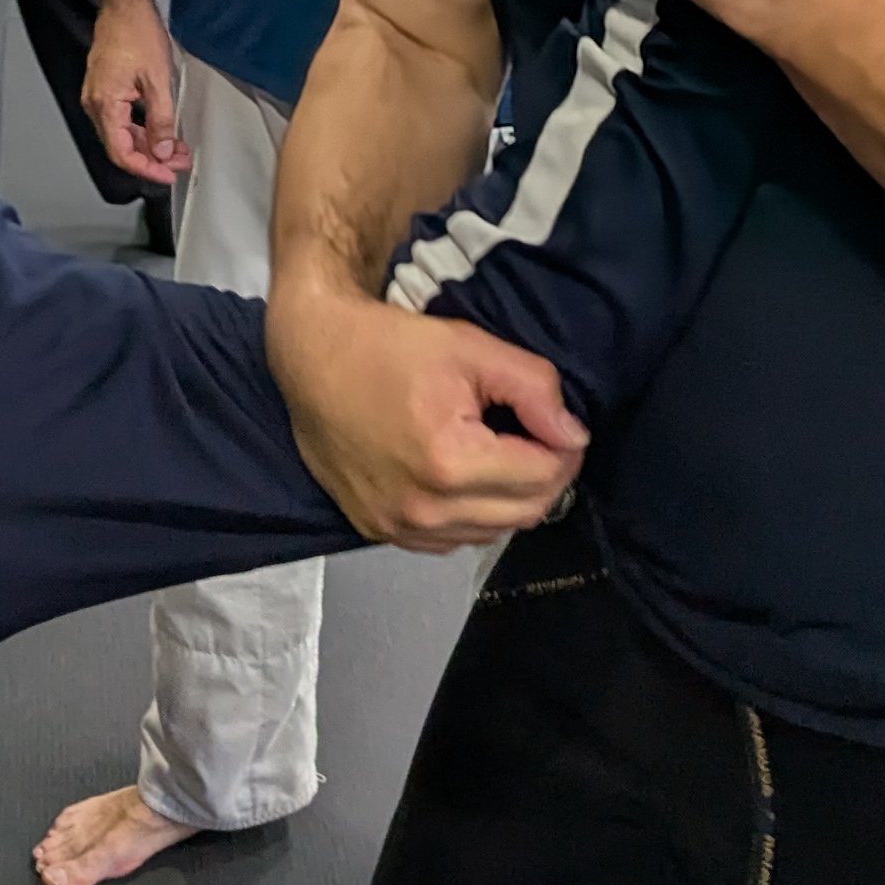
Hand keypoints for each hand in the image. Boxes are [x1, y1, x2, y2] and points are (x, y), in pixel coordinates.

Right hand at [83, 0, 193, 184]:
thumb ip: (161, 120)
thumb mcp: (158, 80)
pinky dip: (140, 128)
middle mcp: (96, 103)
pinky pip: (120, 119)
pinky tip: (159, 129)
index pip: (122, 153)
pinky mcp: (105, 88)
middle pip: (121, 147)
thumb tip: (163, 149)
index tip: (168, 174)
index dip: (147, 169)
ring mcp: (98, 95)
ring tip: (175, 147)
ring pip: (121, 134)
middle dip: (152, 158)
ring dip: (148, 144)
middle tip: (178, 162)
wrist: (125, 5)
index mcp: (105, 104)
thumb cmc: (136, 32)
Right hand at [267, 260, 585, 550]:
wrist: (311, 357)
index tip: (556, 421)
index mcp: (449, 462)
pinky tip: (459, 474)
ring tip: (494, 451)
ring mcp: (398, 528)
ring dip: (508, 497)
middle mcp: (424, 509)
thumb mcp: (470, 347)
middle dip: (544, 474)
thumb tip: (573, 435)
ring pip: (491, 532)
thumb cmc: (389, 346)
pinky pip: (451, 539)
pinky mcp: (378, 532)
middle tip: (535, 435)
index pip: (545, 476)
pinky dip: (469, 512)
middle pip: (525, 512)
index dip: (564, 446)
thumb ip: (534, 388)